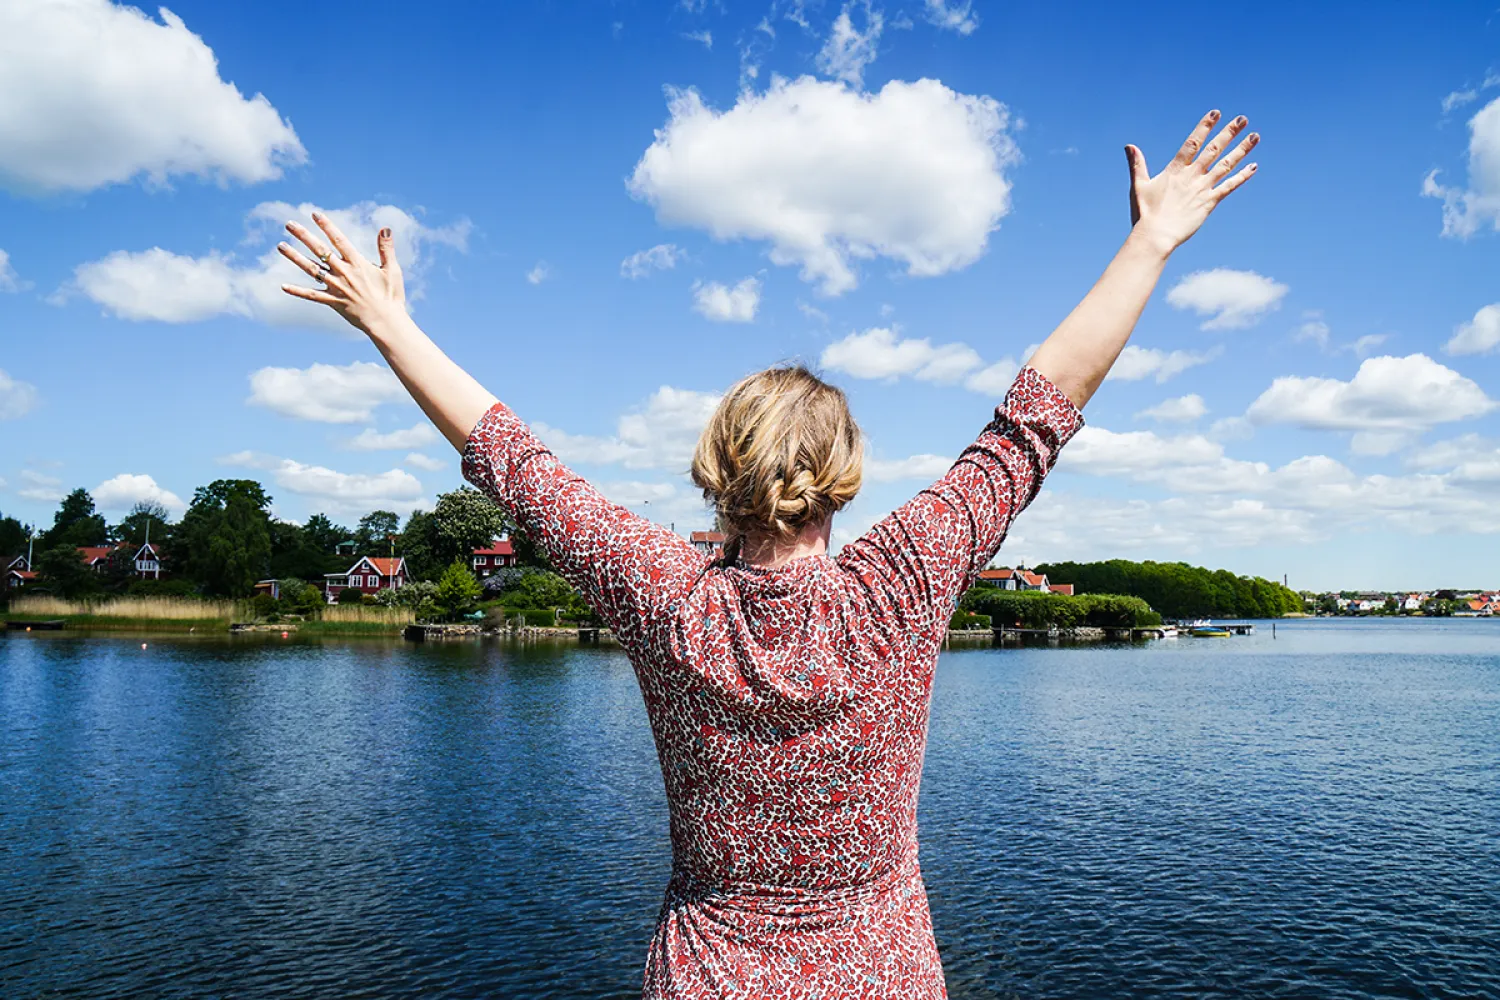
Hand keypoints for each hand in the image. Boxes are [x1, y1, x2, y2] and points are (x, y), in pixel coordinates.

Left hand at [279, 213, 405, 335]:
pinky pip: (312, 295)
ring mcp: (336, 287)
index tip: (315, 214)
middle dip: (304, 236)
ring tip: (280, 245)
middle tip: (289, 224)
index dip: (327, 226)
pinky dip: (298, 291)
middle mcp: (344, 273)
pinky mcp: (333, 302)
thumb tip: (385, 228)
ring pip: (311, 269)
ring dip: (294, 257)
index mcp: (358, 264)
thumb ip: (386, 248)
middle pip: (320, 250)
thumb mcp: (392, 270)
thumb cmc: (391, 296)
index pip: (339, 240)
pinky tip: (283, 286)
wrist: (386, 322)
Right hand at [1126, 110, 1258, 256]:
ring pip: (1226, 165)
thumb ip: (1137, 164)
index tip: (1216, 113)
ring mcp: (1202, 189)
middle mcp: (1192, 176)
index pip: (1193, 143)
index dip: (1204, 127)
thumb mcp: (1139, 186)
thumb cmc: (1144, 213)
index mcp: (1175, 170)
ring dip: (1241, 150)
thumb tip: (1129, 146)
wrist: (1156, 236)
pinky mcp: (1209, 203)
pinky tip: (1253, 166)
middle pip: (1214, 149)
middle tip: (1243, 119)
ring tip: (1255, 136)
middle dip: (1229, 133)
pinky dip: (1242, 176)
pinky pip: (1229, 187)